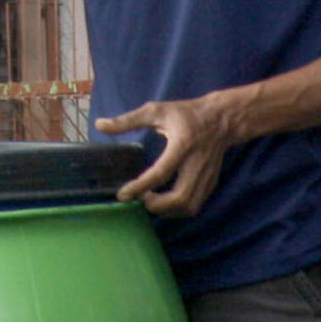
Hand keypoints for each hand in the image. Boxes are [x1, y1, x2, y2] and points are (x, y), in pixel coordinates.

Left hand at [103, 87, 257, 218]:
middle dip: (156, 205)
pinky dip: (177, 210)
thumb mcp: (156, 111)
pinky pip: (194, 207)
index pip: (161, 173)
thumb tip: (99, 125)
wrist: (221, 120)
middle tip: (141, 197)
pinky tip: (165, 202)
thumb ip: (127, 120)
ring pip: (188, 207)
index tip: (123, 194)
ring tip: (151, 200)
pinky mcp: (211, 184)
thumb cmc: (186, 114)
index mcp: (182, 145)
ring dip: (167, 211)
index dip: (140, 186)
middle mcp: (196, 164)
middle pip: (179, 198)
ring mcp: (206, 177)